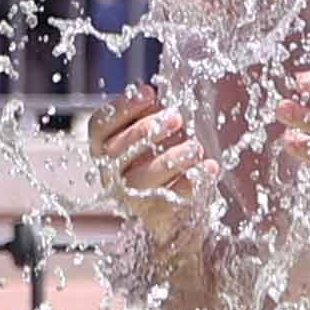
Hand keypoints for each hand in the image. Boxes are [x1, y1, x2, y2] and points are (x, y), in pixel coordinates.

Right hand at [85, 84, 220, 265]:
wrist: (177, 217)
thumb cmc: (164, 162)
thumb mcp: (155, 137)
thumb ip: (152, 117)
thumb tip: (157, 94)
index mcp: (106, 151)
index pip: (99, 127)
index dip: (122, 108)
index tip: (149, 92)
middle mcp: (112, 175)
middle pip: (116, 152)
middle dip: (145, 131)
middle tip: (176, 117)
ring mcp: (132, 198)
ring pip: (142, 179)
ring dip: (171, 158)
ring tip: (195, 147)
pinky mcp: (157, 216)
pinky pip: (172, 199)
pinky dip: (193, 181)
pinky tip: (209, 168)